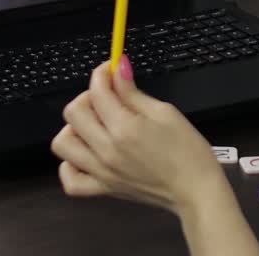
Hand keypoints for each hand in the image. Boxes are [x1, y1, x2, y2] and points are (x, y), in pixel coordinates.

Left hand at [52, 58, 223, 213]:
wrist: (195, 191)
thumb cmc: (188, 151)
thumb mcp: (165, 112)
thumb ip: (134, 92)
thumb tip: (118, 68)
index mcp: (124, 128)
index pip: (97, 91)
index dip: (103, 72)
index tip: (112, 69)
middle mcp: (106, 150)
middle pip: (73, 112)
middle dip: (88, 96)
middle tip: (108, 96)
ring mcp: (101, 172)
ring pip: (62, 143)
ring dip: (74, 128)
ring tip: (96, 125)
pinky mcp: (103, 189)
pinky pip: (70, 180)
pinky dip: (70, 164)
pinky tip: (86, 153)